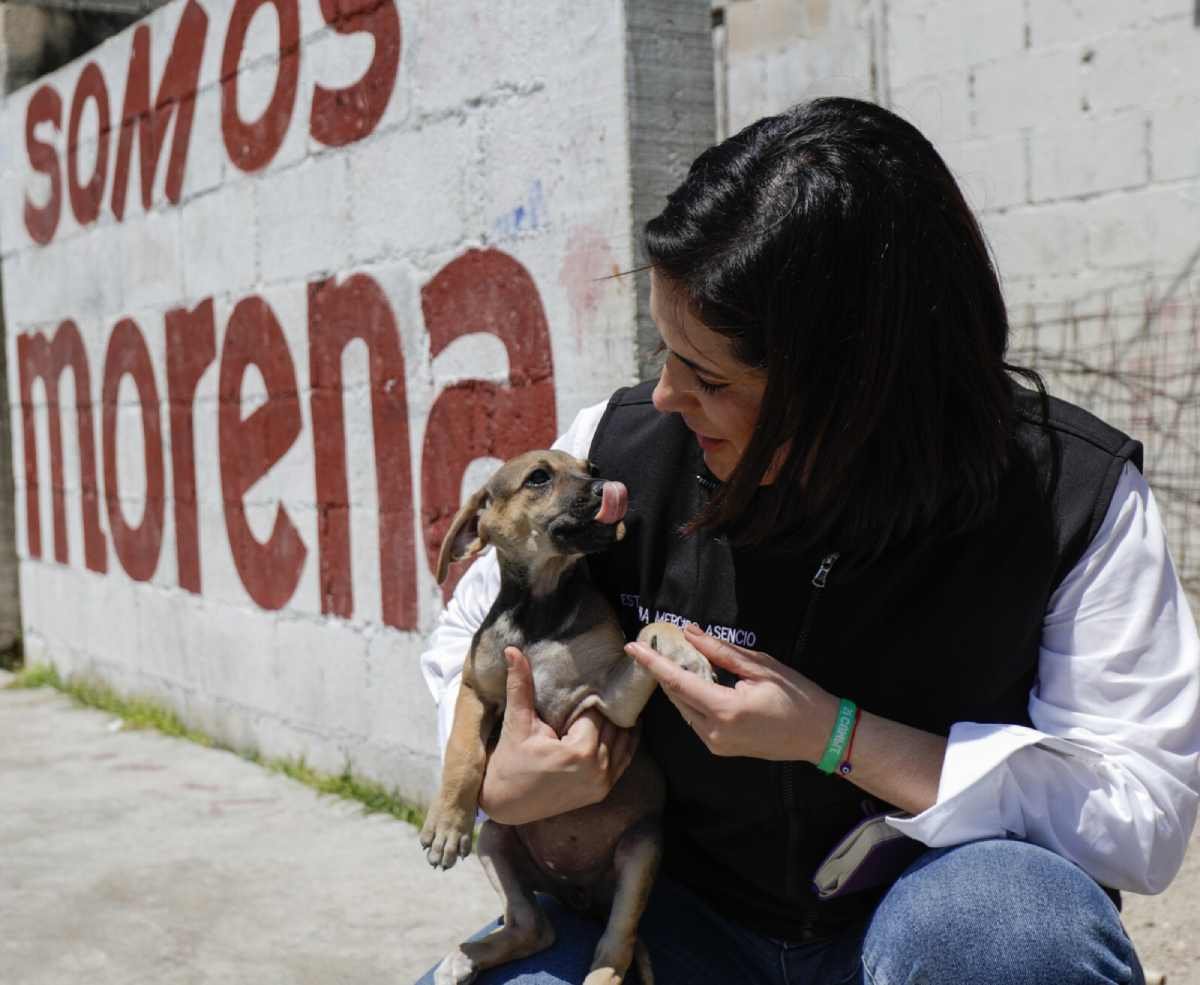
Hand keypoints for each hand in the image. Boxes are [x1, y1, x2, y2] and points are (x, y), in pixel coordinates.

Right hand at [478, 646, 639, 824]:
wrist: (505, 804)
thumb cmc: (509, 763)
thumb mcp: (517, 723)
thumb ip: (520, 685)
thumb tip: (512, 649)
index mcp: (579, 752)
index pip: (596, 712)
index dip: (594, 694)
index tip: (596, 675)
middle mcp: (597, 769)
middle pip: (612, 725)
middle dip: (608, 705)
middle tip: (610, 682)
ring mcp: (602, 783)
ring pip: (623, 742)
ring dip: (621, 721)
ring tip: (620, 698)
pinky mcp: (601, 791)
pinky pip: (623, 761)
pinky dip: (625, 742)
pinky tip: (626, 723)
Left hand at [625, 622, 838, 761]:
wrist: (821, 736)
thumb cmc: (796, 697)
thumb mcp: (760, 666)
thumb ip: (720, 651)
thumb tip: (689, 633)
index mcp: (724, 710)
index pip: (677, 682)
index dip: (652, 662)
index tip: (632, 646)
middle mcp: (714, 732)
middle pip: (676, 696)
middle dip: (663, 670)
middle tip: (655, 644)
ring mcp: (716, 744)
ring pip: (684, 709)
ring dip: (677, 685)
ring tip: (674, 658)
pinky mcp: (721, 748)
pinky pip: (696, 720)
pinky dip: (691, 699)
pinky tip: (695, 681)